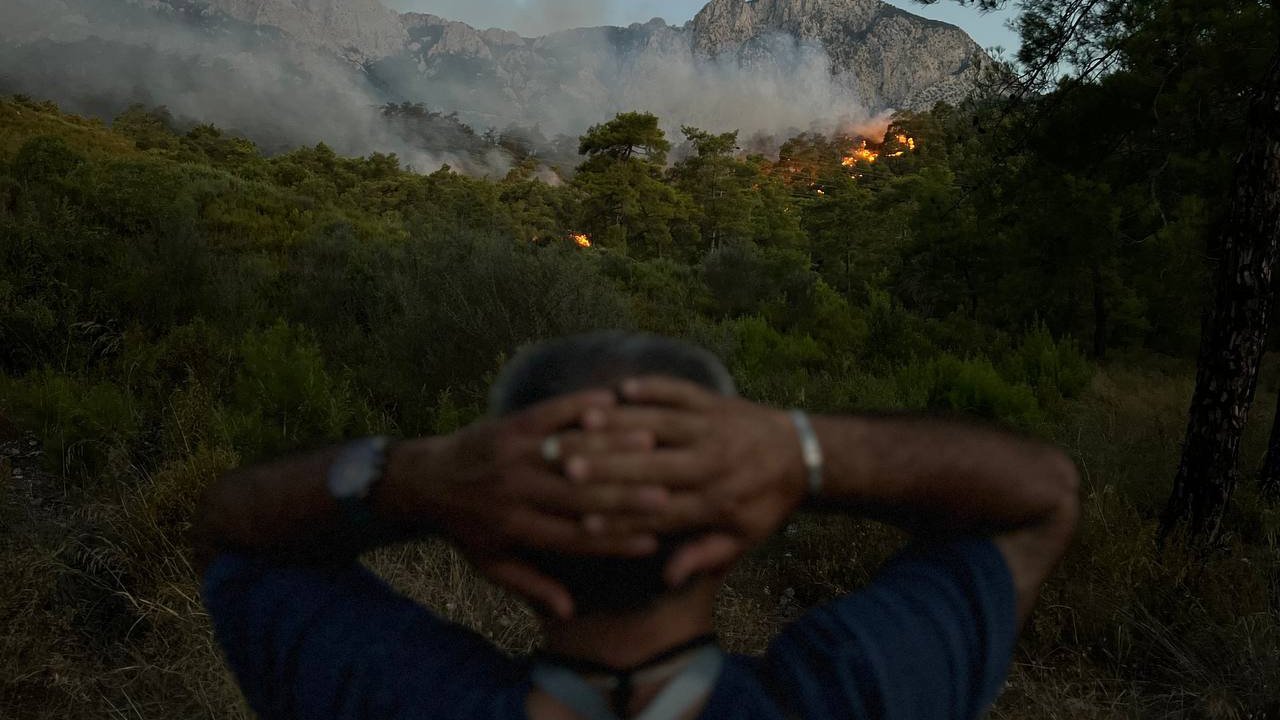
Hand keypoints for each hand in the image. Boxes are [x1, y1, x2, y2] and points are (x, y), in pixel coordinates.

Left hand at [390, 390, 670, 618]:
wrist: (423, 480)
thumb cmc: (465, 528)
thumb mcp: (492, 564)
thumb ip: (531, 585)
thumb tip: (568, 613)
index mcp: (515, 529)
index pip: (573, 538)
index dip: (614, 541)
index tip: (653, 542)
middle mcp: (515, 492)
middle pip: (578, 496)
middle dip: (625, 496)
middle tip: (666, 495)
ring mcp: (512, 455)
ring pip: (570, 452)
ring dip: (612, 447)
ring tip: (652, 445)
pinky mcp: (509, 425)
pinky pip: (550, 413)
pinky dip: (581, 406)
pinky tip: (614, 401)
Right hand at [564, 378, 809, 586]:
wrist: (802, 455)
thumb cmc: (764, 503)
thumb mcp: (742, 540)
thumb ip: (704, 556)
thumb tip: (667, 578)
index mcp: (715, 502)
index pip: (659, 512)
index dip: (621, 515)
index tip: (582, 519)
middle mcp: (711, 463)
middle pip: (651, 466)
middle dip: (607, 466)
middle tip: (566, 466)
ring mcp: (712, 428)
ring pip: (660, 424)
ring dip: (620, 422)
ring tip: (583, 423)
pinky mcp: (715, 402)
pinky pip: (680, 391)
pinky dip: (653, 387)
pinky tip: (622, 387)